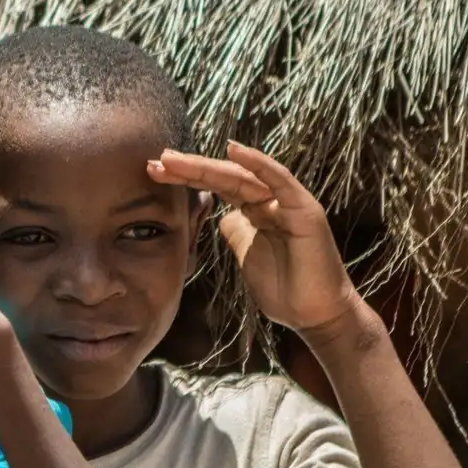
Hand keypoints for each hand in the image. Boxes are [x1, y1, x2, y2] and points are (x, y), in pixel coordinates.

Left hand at [147, 142, 363, 339]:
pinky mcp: (303, 209)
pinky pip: (279, 180)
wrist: (313, 316)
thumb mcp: (246, 256)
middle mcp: (270, 201)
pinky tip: (233, 151)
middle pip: (224, 178)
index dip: (186, 179)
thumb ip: (234, 232)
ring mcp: (287, 203)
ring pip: (243, 177)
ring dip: (207, 166)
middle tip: (156, 160)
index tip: (154, 172)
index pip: (216, 187)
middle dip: (189, 169)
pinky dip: (257, 163)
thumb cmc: (284, 289)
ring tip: (175, 159)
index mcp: (255, 211)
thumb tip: (220, 216)